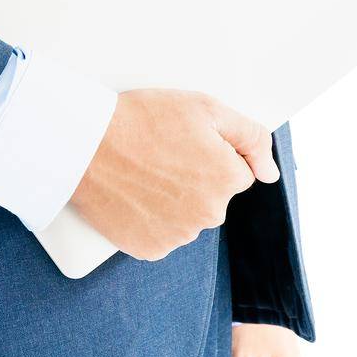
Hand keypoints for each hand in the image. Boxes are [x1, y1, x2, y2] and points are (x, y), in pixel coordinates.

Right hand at [67, 88, 278, 260]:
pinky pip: (163, 234)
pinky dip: (153, 218)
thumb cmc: (143, 119)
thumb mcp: (205, 108)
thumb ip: (250, 136)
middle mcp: (209, 214)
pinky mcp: (150, 249)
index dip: (213, 152)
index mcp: (226, 179)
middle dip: (197, 176)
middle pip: (214, 195)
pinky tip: (136, 193)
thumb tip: (270, 173)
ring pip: (189, 216)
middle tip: (162, 152)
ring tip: (144, 170)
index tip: (186, 140)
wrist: (86, 145)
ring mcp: (179, 236)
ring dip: (175, 198)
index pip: (238, 170)